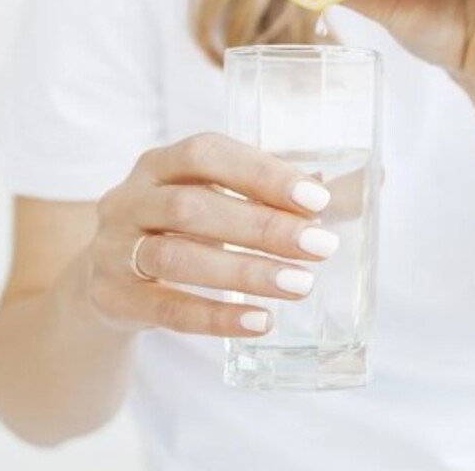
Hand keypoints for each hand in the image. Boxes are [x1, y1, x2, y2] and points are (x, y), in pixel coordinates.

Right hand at [84, 133, 340, 336]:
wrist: (102, 282)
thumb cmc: (180, 231)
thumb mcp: (216, 202)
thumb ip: (280, 196)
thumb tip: (372, 183)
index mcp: (158, 163)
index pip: (205, 153)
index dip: (261, 172)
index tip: (317, 199)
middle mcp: (128, 198)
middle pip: (193, 206)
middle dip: (262, 226)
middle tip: (320, 247)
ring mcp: (112, 249)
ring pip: (176, 256)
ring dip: (245, 270)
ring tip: (299, 284)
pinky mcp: (110, 297)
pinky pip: (165, 308)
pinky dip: (217, 316)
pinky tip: (261, 321)